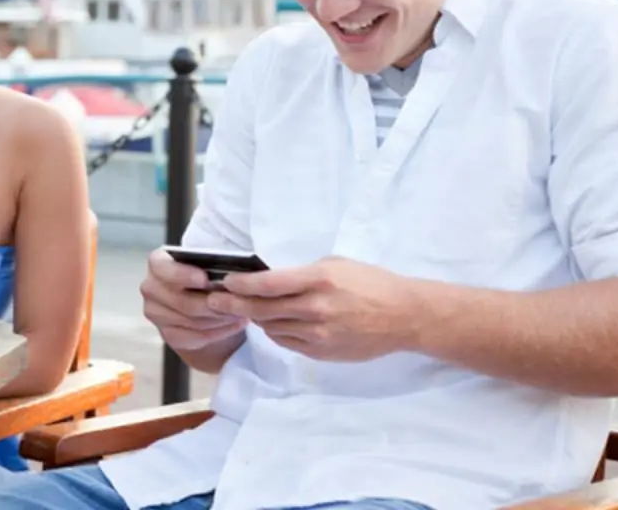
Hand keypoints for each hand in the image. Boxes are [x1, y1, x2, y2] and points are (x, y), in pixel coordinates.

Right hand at [141, 248, 248, 350]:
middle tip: (238, 301)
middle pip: (182, 301)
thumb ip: (211, 266)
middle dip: (213, 302)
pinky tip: (235, 324)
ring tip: (241, 311)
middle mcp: (151, 288)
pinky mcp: (167, 335)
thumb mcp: (207, 265)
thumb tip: (230, 274)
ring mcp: (156, 313)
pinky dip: (219, 331)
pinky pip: (195, 337)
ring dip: (220, 317)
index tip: (204, 279)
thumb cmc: (205, 278)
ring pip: (191, 321)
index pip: (162, 268)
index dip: (183, 275)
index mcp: (158, 263)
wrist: (201, 306)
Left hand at [206, 256, 428, 361]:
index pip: (268, 284)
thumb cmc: (370, 283)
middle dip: (233, 304)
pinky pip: (286, 341)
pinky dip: (276, 330)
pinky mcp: (321, 352)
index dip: (242, 284)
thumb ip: (302, 273)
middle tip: (214, 300)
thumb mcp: (335, 264)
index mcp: (318, 280)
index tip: (225, 282)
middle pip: (262, 309)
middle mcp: (315, 309)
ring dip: (256, 317)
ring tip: (244, 308)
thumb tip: (270, 277)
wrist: (403, 316)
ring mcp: (318, 334)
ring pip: (271, 327)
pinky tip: (274, 321)